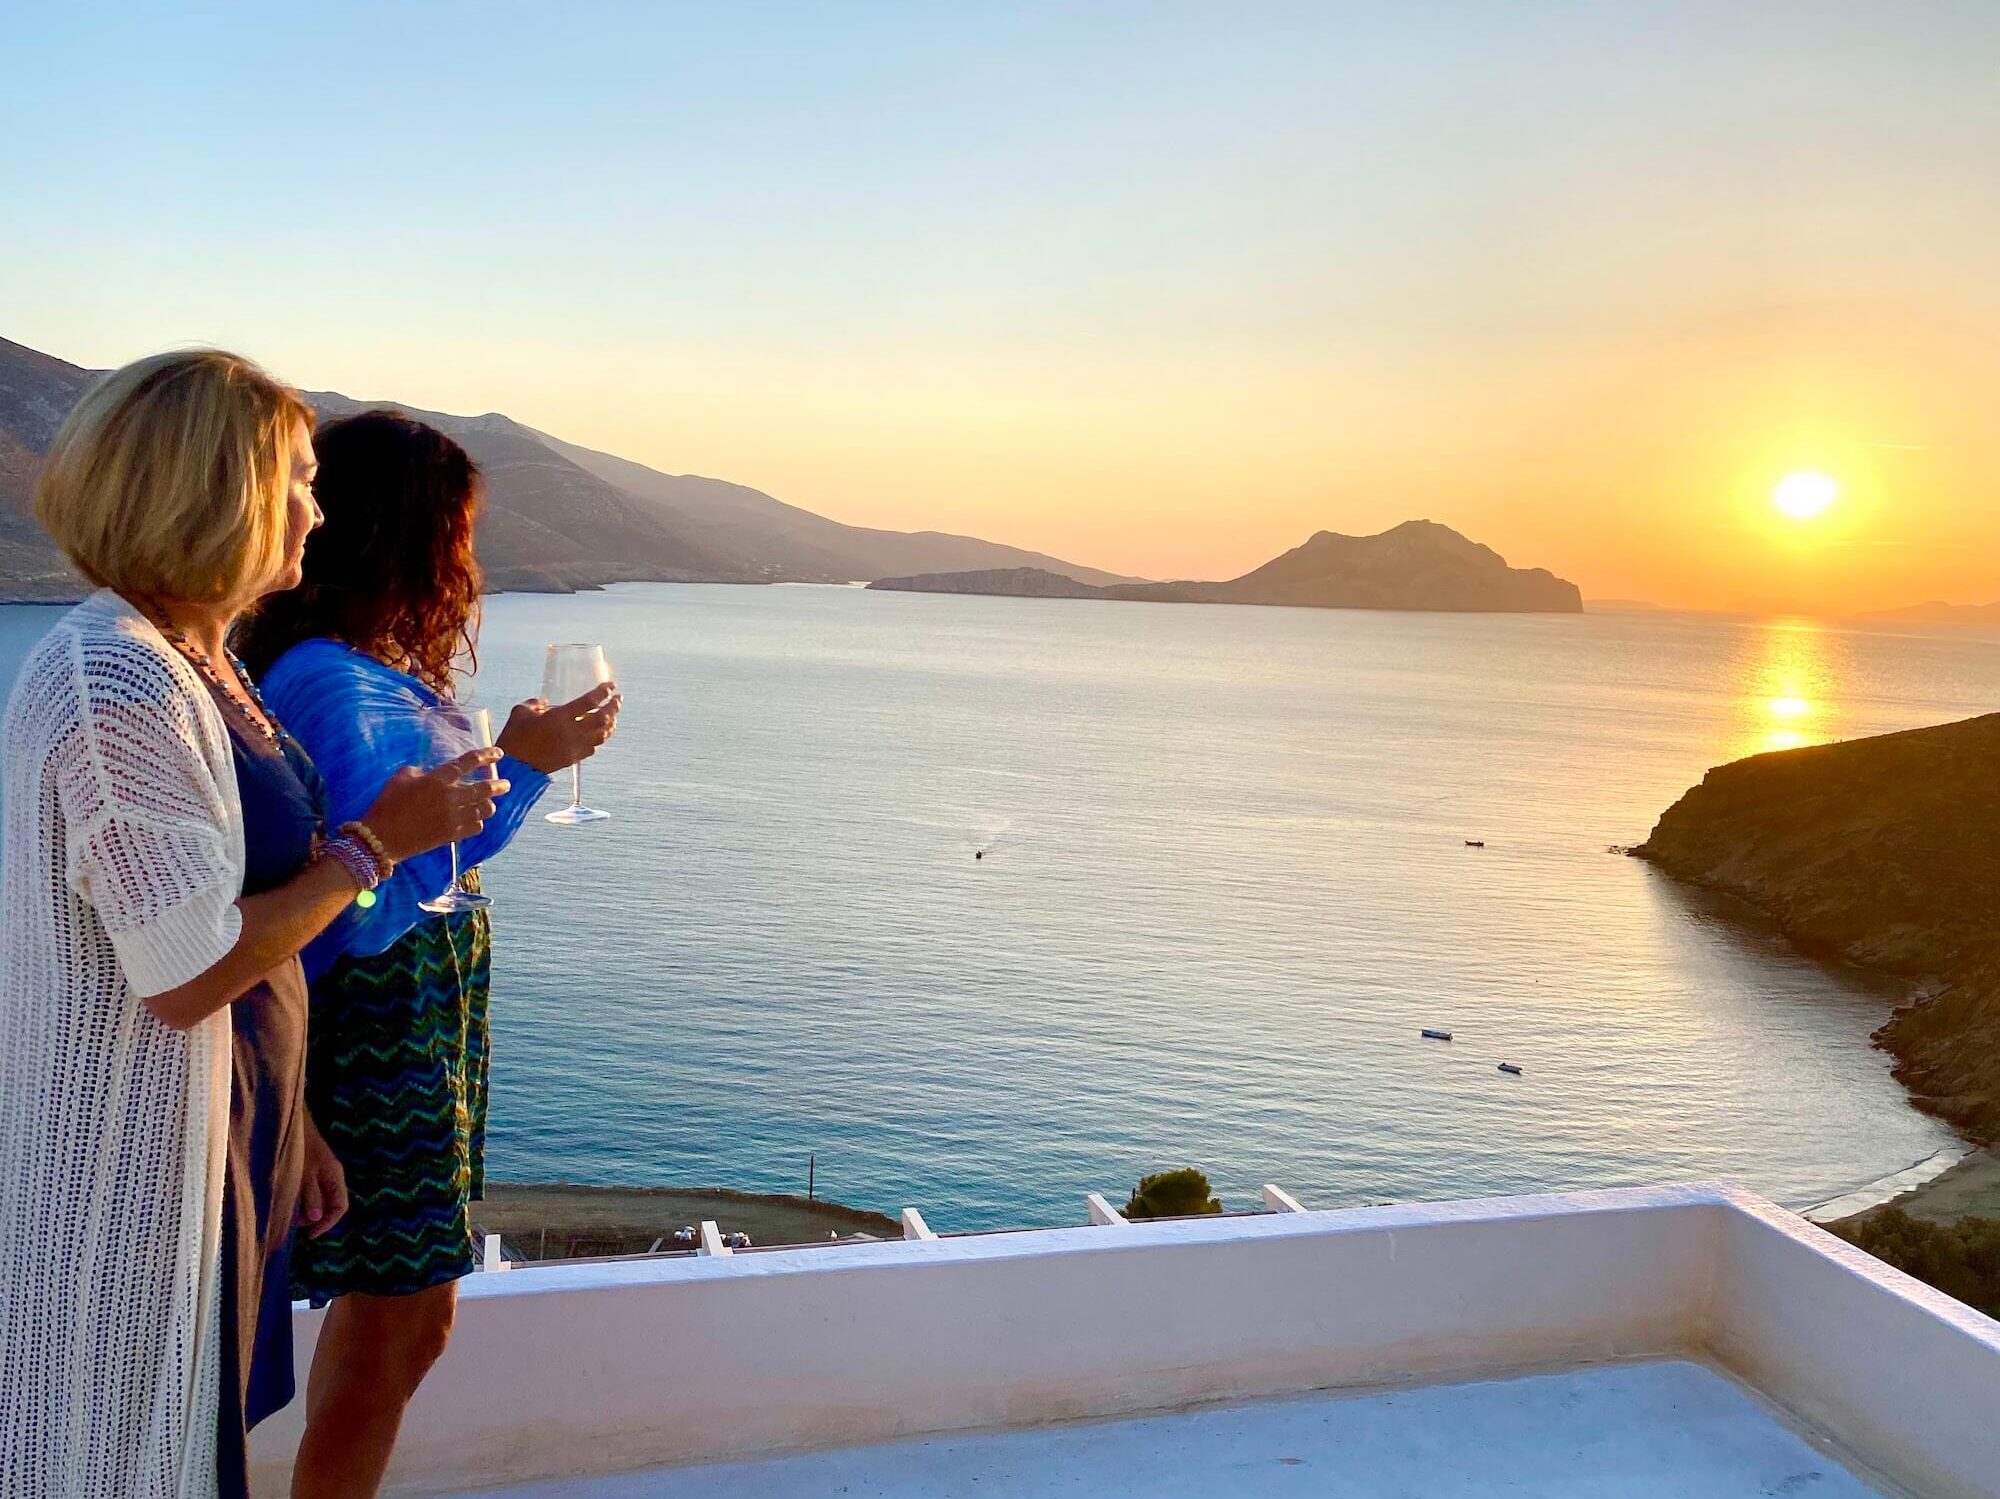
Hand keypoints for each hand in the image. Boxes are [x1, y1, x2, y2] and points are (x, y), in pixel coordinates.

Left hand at [299, 1116, 348, 1238]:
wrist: (288, 1120)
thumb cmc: (297, 1146)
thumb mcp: (303, 1173)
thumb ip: (310, 1196)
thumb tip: (316, 1219)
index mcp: (334, 1176)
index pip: (339, 1207)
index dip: (327, 1224)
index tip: (310, 1235)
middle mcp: (331, 1174)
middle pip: (329, 1204)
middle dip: (314, 1218)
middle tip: (293, 1224)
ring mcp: (320, 1171)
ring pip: (318, 1197)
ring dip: (305, 1209)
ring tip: (287, 1212)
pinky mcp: (309, 1167)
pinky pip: (309, 1189)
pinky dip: (300, 1198)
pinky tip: (285, 1198)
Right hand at [361, 747, 508, 861]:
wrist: (382, 838)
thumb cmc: (387, 804)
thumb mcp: (400, 778)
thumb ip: (420, 772)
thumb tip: (431, 774)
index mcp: (438, 779)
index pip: (468, 762)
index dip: (486, 755)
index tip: (498, 753)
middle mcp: (450, 797)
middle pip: (485, 788)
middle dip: (499, 785)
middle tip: (505, 784)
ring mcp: (454, 817)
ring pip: (484, 809)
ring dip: (488, 805)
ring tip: (488, 803)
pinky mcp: (452, 835)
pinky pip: (476, 827)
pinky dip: (478, 822)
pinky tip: (475, 820)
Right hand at [497, 683, 619, 773]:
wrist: (514, 767)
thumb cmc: (514, 737)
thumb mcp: (520, 712)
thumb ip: (535, 703)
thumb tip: (544, 701)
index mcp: (559, 717)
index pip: (589, 702)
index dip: (603, 692)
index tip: (611, 686)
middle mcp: (572, 732)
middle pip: (603, 718)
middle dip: (613, 707)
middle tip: (618, 699)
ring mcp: (575, 747)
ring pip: (602, 734)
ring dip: (611, 723)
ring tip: (613, 716)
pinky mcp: (573, 759)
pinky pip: (594, 747)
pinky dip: (600, 738)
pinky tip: (599, 733)